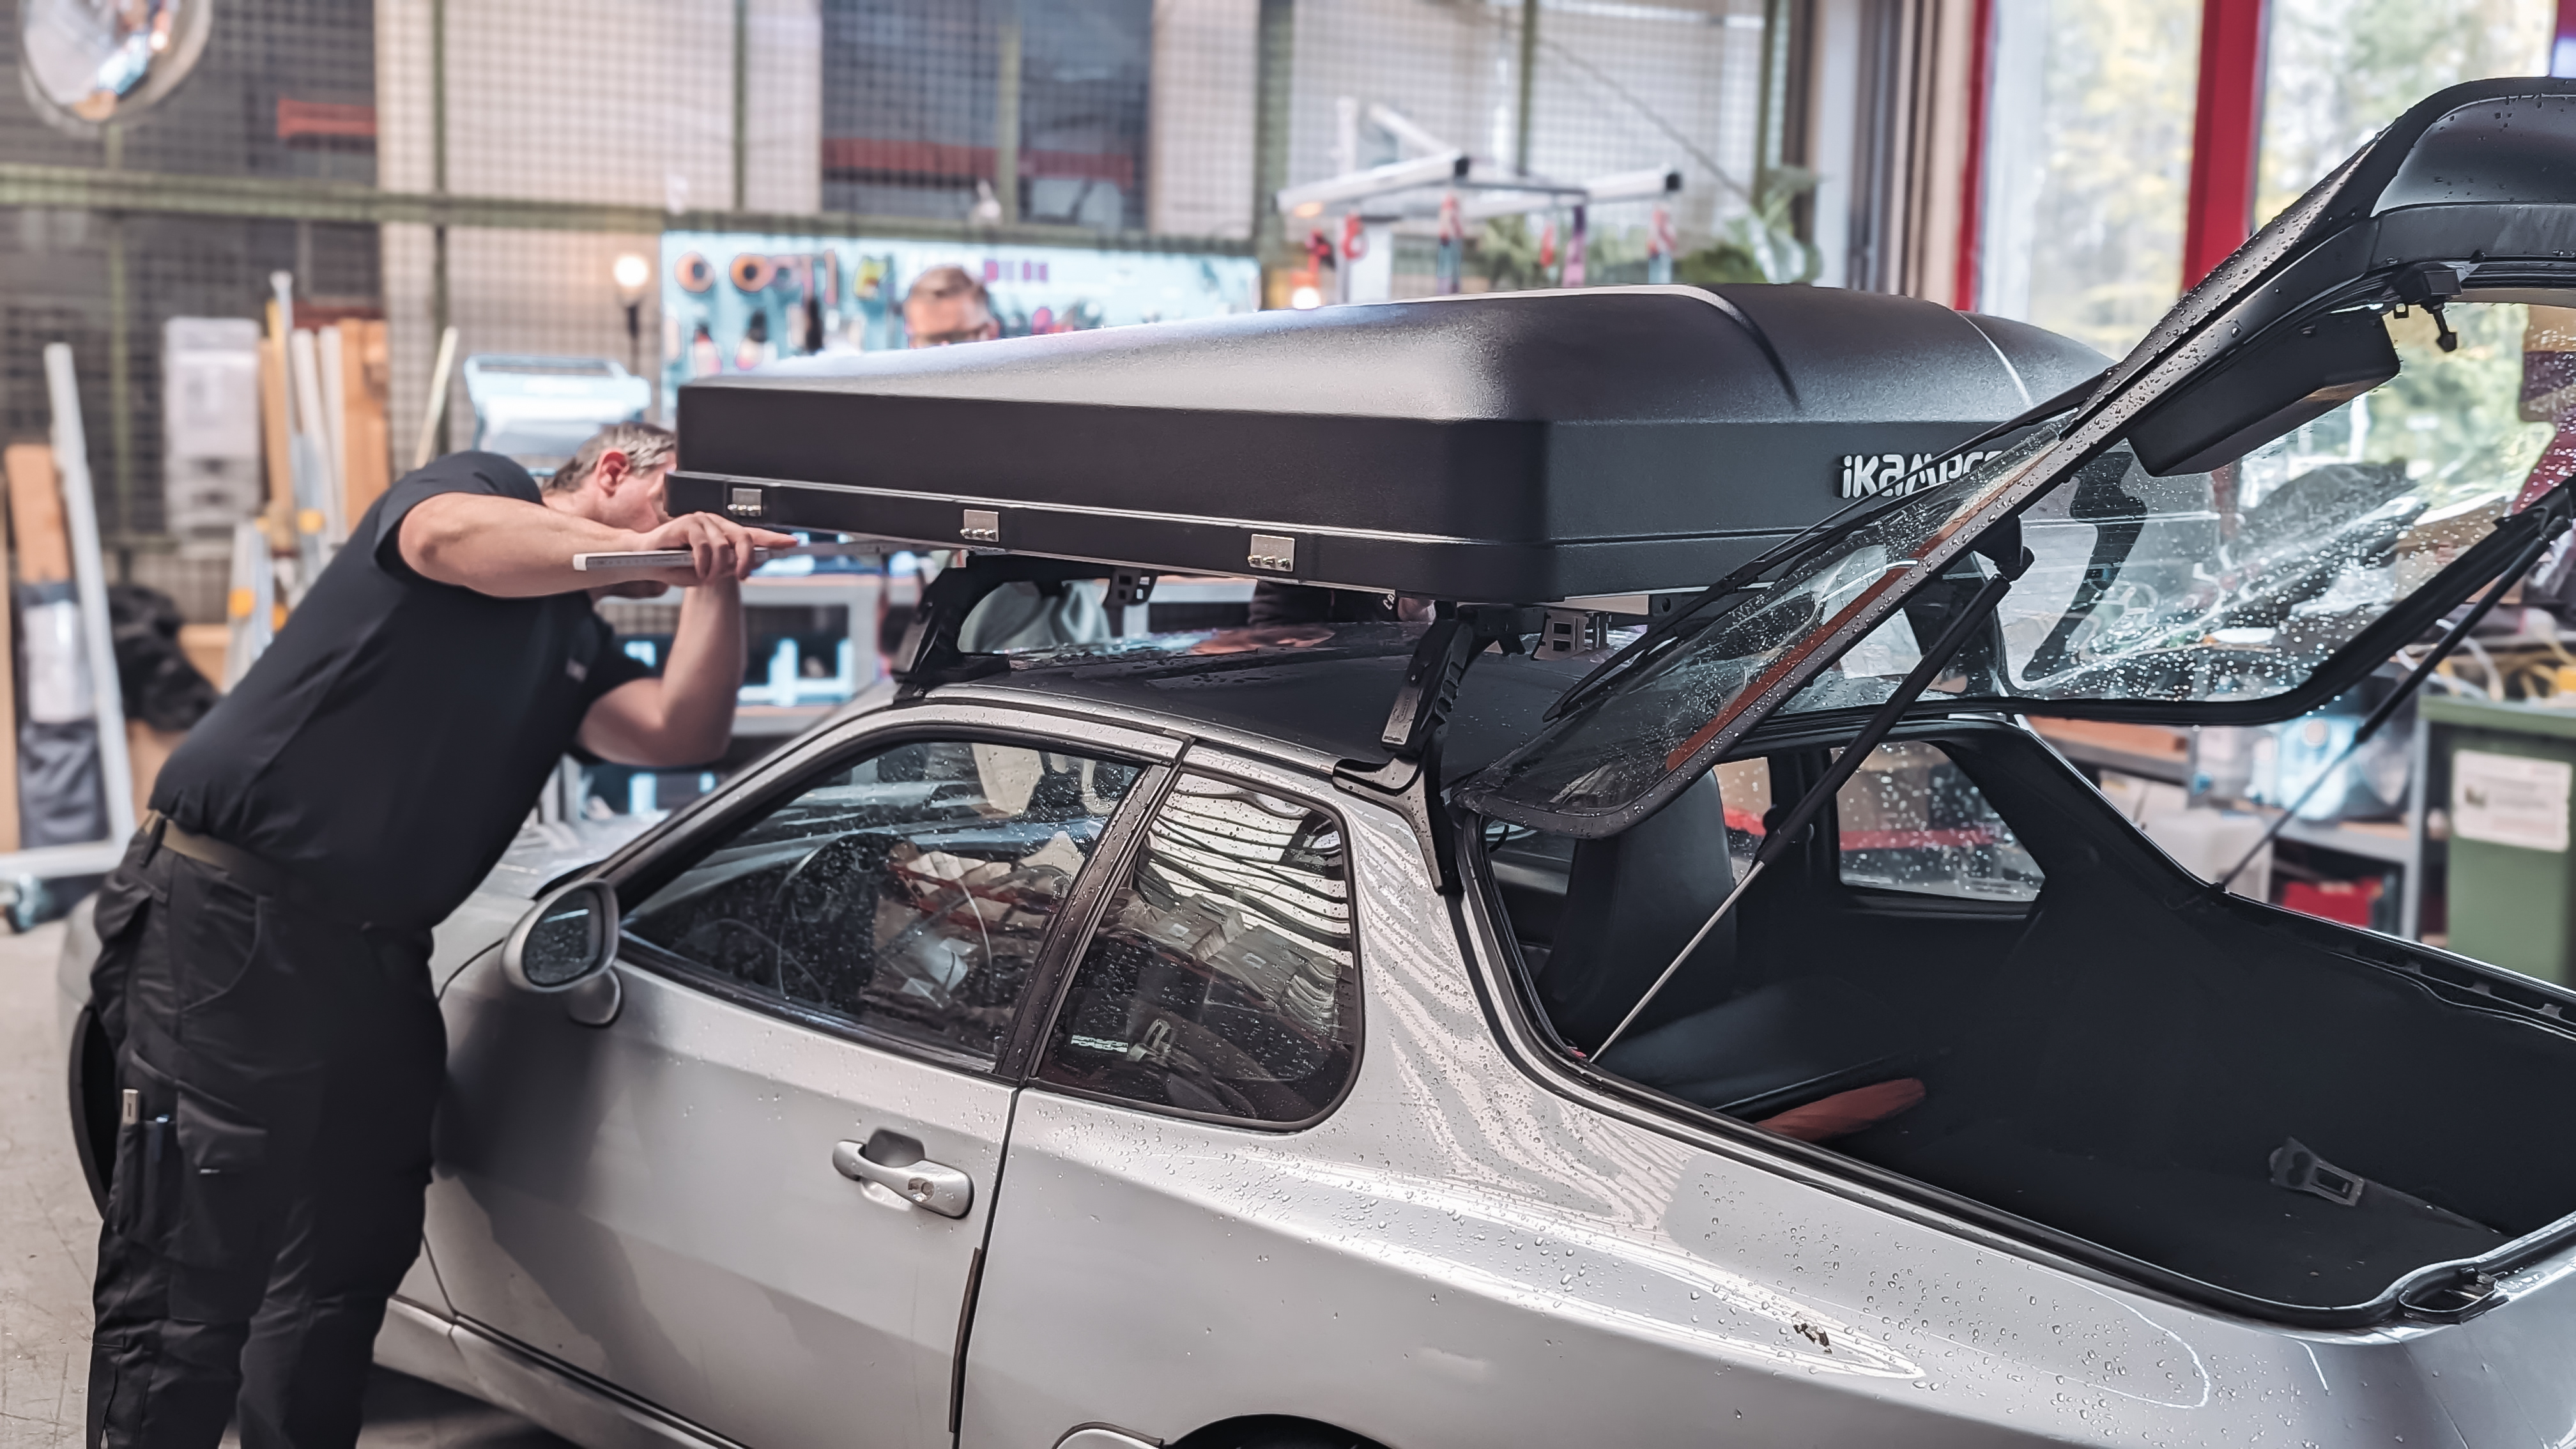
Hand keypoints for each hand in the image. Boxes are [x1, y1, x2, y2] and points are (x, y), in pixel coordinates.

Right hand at [624, 513, 798, 589]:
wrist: (645, 558)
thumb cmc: (674, 565)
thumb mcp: (705, 571)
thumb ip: (724, 568)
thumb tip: (740, 566)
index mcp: (723, 533)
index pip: (753, 534)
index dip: (773, 539)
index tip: (793, 542)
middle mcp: (715, 523)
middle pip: (744, 538)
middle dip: (747, 560)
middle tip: (743, 577)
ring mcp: (701, 520)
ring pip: (723, 545)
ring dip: (718, 568)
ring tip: (706, 578)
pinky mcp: (686, 523)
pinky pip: (704, 545)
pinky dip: (703, 562)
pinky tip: (698, 572)